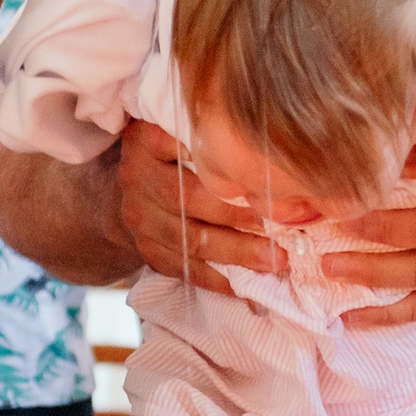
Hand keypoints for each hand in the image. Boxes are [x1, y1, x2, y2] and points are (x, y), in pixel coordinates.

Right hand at [116, 119, 277, 291]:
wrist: (136, 184)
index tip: (263, 179)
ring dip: (235, 253)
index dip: (225, 167)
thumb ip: (215, 134)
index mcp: (147, 138)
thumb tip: (272, 153)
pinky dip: (216, 279)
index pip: (187, 149)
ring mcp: (136, 216)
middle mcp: (136, 175)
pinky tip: (245, 286)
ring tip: (273, 260)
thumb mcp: (186, 129)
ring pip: (188, 240)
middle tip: (279, 230)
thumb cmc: (178, 150)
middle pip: (189, 199)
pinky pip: (183, 268)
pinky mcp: (145, 248)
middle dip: (238, 218)